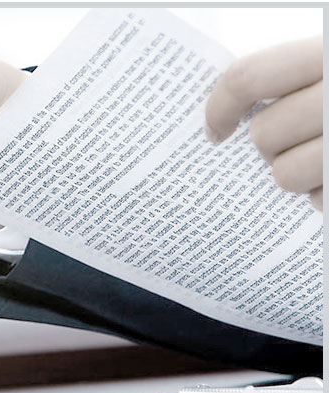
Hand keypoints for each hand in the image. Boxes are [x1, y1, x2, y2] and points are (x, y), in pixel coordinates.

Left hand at [205, 35, 322, 209]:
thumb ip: (289, 78)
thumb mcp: (323, 67)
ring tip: (321, 162)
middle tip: (293, 142)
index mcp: (327, 53)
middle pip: (263, 134)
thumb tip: (218, 115)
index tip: (214, 131)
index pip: (249, 77)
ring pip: (285, 175)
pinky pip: (317, 201)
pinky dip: (322, 195)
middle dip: (269, 145)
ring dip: (295, 175)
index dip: (220, 107)